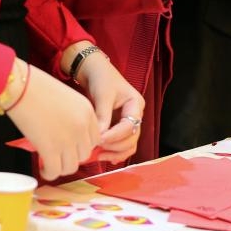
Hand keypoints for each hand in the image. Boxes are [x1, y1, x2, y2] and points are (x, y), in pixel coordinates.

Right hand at [4, 60, 100, 180]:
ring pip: (71, 166)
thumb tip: (70, 136)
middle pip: (85, 154)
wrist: (20, 86)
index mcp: (88, 112)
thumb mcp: (67, 98)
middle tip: (59, 155)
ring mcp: (67, 139)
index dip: (81, 145)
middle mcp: (82, 127)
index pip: (95, 139)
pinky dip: (49, 173)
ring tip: (50, 163)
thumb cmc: (38, 87)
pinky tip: (43, 169)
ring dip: (61, 168)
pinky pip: (55, 171)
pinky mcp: (50, 149)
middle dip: (71, 157)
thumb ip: (75, 116)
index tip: (70, 146)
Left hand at [72, 48, 144, 163]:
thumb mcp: (102, 95)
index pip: (129, 126)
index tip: (99, 139)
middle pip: (132, 138)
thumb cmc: (101, 79)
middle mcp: (136, 115)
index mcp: (136, 104)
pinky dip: (114, 153)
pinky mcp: (119, 128)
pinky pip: (122, 145)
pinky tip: (103, 158)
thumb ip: (103, 115)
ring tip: (97, 155)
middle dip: (115, 146)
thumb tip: (100, 136)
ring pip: (128, 144)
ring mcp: (128, 122)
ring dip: (114, 152)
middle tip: (96, 148)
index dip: (115, 135)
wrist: (94, 72)